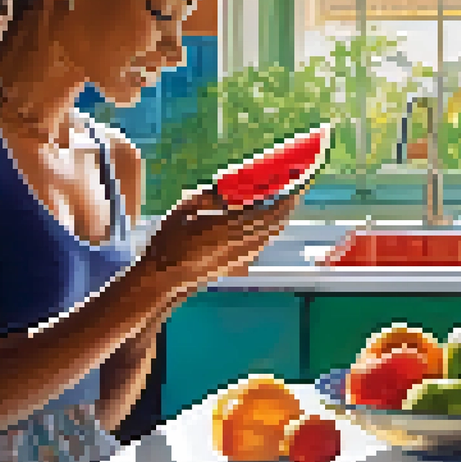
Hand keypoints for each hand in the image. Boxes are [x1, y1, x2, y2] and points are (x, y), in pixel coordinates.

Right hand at [138, 183, 307, 293]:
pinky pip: (261, 243)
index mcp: (230, 228)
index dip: (287, 197)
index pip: (270, 211)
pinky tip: (259, 219)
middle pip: (276, 224)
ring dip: (278, 217)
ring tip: (278, 200)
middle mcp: (242, 245)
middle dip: (287, 205)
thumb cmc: (169, 242)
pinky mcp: (238, 265)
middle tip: (291, 188)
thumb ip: (209, 196)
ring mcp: (242, 257)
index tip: (295, 182)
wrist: (164, 279)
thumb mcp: (185, 210)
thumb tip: (230, 189)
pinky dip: (267, 228)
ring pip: (270, 235)